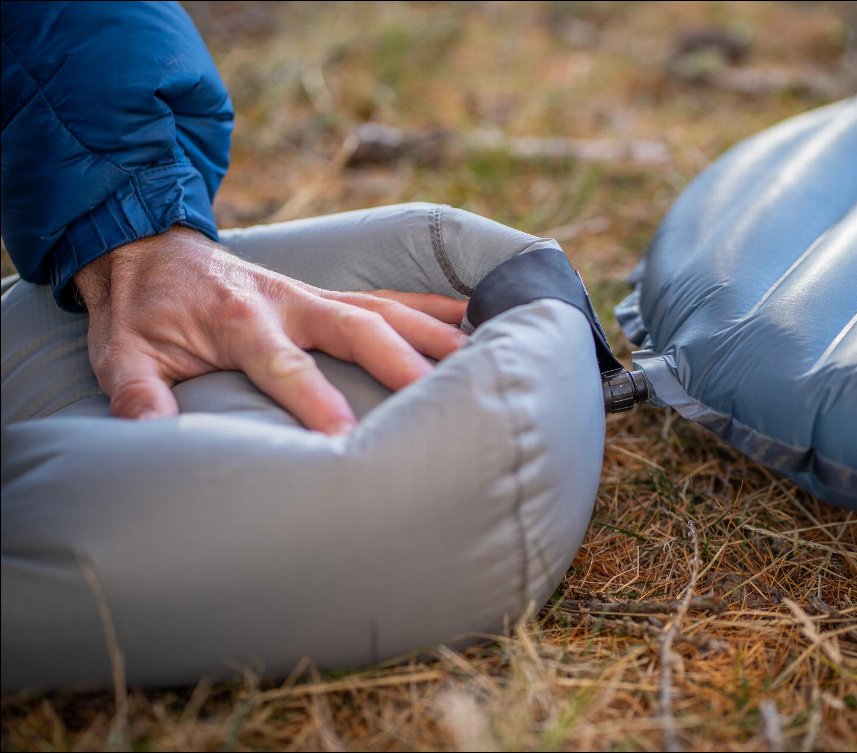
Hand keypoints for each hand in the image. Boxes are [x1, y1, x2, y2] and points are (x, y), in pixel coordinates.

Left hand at [73, 226, 467, 433]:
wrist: (148, 250)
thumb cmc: (141, 312)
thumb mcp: (120, 354)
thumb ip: (138, 394)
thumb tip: (151, 439)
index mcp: (239, 318)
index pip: (284, 364)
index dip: (315, 400)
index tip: (345, 440)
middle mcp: (288, 300)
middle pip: (357, 326)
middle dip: (401, 360)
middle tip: (444, 396)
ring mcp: (314, 293)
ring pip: (385, 307)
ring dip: (432, 330)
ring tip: (482, 353)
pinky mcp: (328, 294)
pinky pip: (389, 296)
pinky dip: (432, 305)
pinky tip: (473, 314)